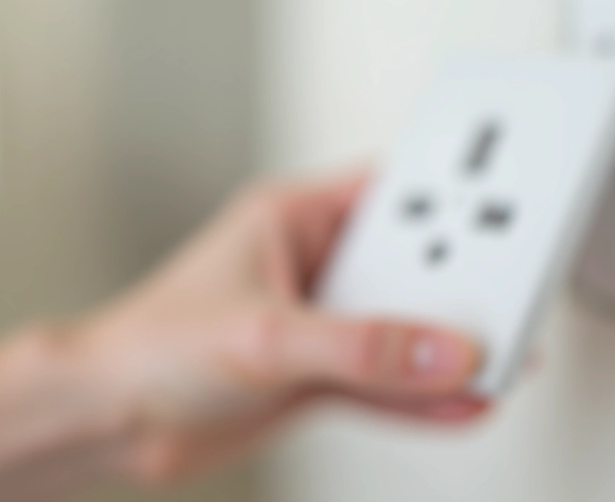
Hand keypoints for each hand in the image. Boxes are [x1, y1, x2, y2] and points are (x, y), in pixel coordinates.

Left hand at [75, 173, 485, 484]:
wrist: (104, 419)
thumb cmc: (147, 345)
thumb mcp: (264, 334)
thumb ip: (359, 348)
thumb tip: (439, 352)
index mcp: (293, 219)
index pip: (389, 195)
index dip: (447, 200)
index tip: (502, 215)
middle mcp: (312, 268)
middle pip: (407, 268)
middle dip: (456, 288)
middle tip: (509, 304)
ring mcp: (316, 328)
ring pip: (399, 333)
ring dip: (444, 350)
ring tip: (500, 361)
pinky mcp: (315, 380)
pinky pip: (384, 386)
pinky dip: (422, 398)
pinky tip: (460, 403)